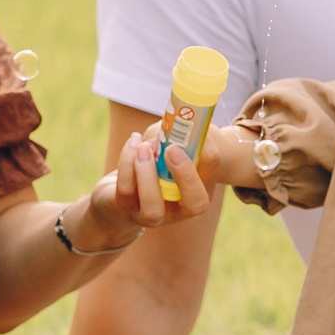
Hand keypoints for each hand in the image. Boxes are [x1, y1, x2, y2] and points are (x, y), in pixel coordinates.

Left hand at [73, 127, 208, 248]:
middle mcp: (179, 209)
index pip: (214, 175)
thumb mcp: (169, 154)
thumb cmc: (154, 167)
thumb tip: (176, 120)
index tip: (198, 132)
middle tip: (173, 149)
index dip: (209, 154)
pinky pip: (126, 188)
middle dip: (187, 175)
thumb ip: (177, 138)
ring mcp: (151, 214)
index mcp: (197, 191)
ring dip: (148, 172)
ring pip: (153, 206)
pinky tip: (134, 143)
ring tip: (144, 146)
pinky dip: (127, 161)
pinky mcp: (124, 207)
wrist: (120, 197)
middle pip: (196, 204)